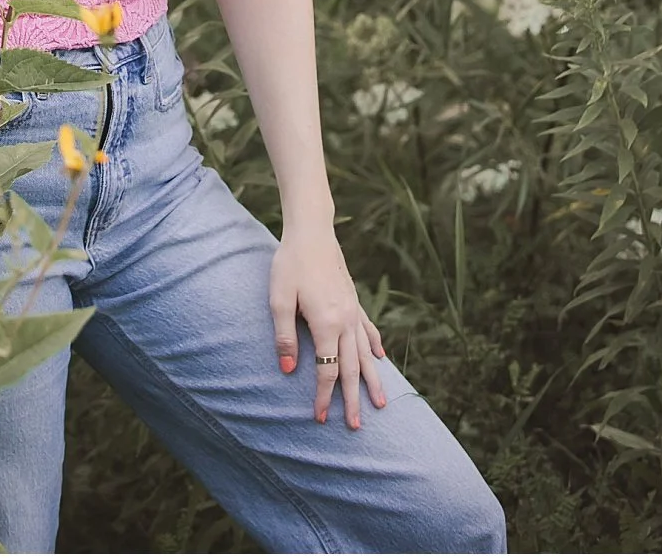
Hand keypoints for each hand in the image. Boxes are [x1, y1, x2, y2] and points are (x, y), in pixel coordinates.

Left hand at [269, 223, 387, 429]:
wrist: (312, 234)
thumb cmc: (290, 265)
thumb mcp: (278, 299)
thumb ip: (285, 336)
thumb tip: (288, 370)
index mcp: (327, 324)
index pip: (327, 369)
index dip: (323, 395)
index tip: (319, 417)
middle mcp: (346, 322)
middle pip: (351, 368)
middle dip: (353, 399)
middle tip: (356, 427)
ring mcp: (353, 311)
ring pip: (365, 354)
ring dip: (372, 380)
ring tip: (382, 404)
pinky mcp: (353, 301)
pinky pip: (367, 330)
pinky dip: (374, 346)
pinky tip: (381, 358)